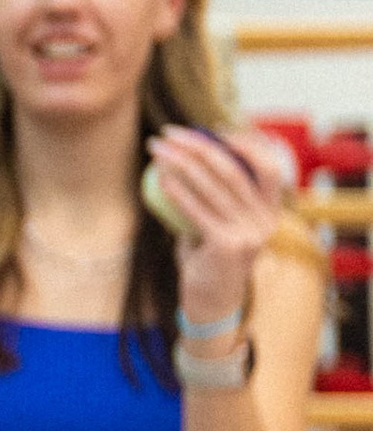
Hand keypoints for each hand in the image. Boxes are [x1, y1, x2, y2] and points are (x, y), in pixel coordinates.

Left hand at [148, 123, 283, 329]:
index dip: (246, 141)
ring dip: (182, 162)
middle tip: (170, 132)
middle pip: (233, 169)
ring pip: (214, 186)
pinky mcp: (228, 245)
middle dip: (199, 145)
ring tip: (158, 150)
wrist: (212, 302)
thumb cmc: (210, 256)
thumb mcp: (219, 222)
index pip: (268, 165)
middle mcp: (266, 220)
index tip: (215, 128)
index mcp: (271, 210)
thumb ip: (217, 194)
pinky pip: (198, 210)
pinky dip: (178, 191)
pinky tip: (161, 177)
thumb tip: (192, 152)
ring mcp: (250, 233)